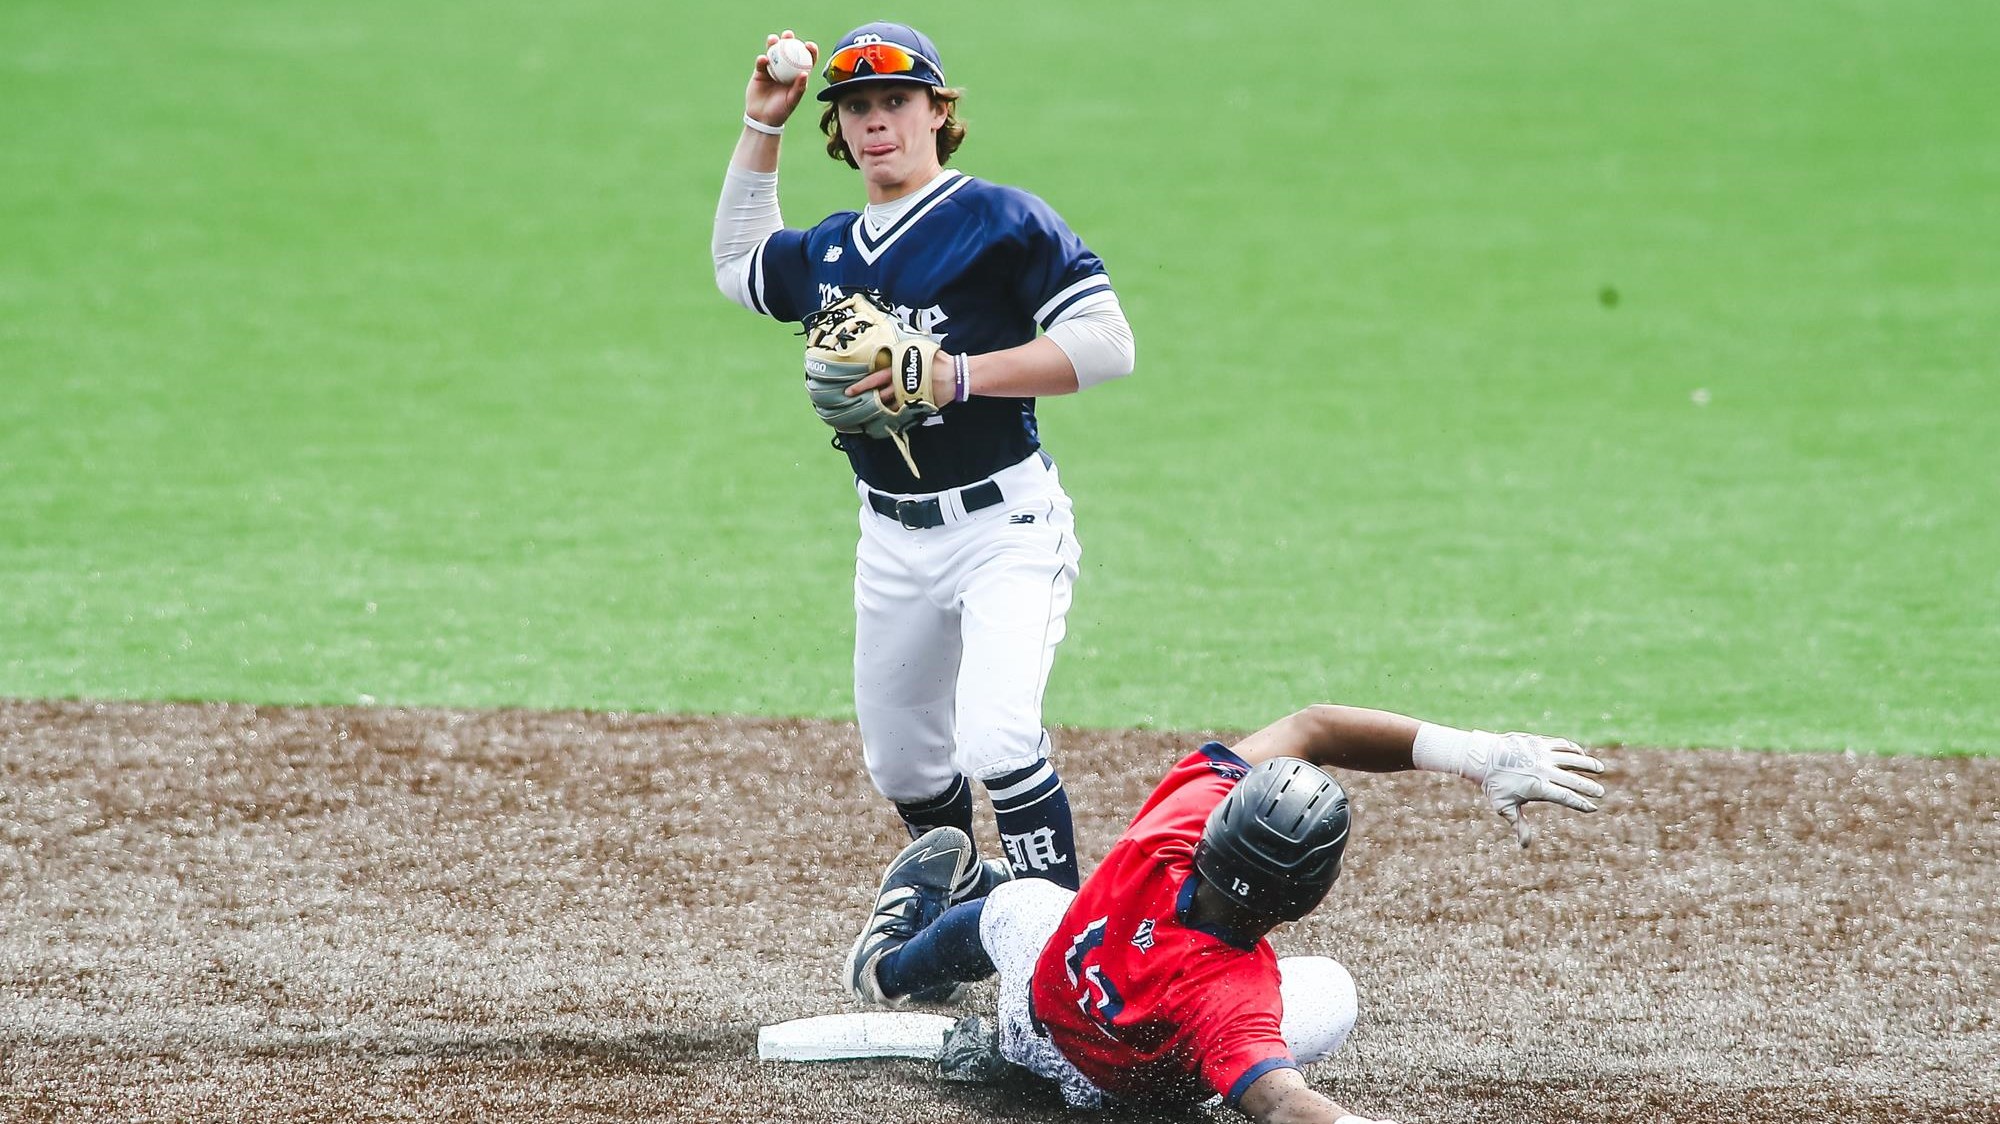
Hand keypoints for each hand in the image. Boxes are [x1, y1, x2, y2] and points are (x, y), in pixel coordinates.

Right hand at [745, 30, 816, 128]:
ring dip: (774, 43)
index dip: (809, 50)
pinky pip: (761, 63)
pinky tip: (763, 59)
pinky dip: (762, 59)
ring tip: (773, 39)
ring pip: (774, 53)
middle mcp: (786, 70)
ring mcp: (773, 70)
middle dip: (789, 39)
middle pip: (789, 51)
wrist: (762, 118)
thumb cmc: (781, 112)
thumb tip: (806, 73)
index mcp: (798, 75)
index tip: (808, 45)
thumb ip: (799, 88)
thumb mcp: (792, 101)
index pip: (806, 59)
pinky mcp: (760, 72)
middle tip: (788, 34)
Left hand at [844, 350, 959, 405]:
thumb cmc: (939, 360)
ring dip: (878, 407)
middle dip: (865, 397)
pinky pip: (903, 410)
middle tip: (852, 402)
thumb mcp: (920, 348)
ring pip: (889, 404)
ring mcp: (909, 395)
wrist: (955, 375)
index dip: (863, 384)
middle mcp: (901, 382)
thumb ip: (906, 350)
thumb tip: (896, 348)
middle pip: (879, 392)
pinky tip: (886, 417)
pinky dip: (894, 414)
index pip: (877, 377)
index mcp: (900, 368)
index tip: (850, 390)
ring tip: (866, 412)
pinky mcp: (917, 404)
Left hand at [1482, 732, 1605, 847]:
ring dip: (1587, 763)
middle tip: (1600, 792)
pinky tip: (1580, 753)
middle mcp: (1543, 770)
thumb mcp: (1504, 806)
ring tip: (1600, 769)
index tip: (1592, 807)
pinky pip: (1561, 744)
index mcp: (1538, 787)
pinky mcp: (1538, 742)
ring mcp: (1542, 754)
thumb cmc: (1493, 784)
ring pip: (1571, 758)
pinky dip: (1573, 749)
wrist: (1482, 757)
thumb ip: (1518, 824)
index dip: (1580, 803)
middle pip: (1573, 779)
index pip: (1565, 797)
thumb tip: (1525, 845)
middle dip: (1588, 786)